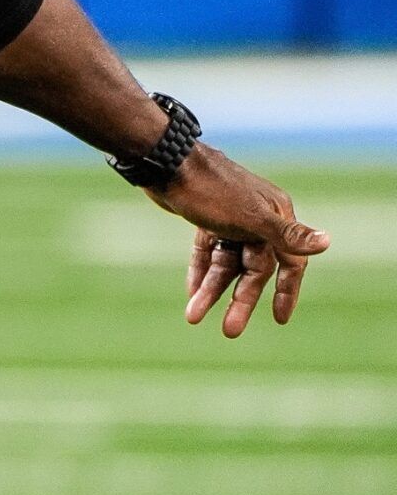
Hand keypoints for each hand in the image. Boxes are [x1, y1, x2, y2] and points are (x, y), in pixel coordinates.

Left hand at [145, 145, 329, 336]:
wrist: (166, 162)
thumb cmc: (211, 189)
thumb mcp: (250, 217)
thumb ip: (286, 234)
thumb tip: (327, 242)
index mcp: (276, 216)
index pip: (289, 263)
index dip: (285, 291)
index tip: (278, 318)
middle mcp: (257, 219)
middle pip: (253, 269)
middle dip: (240, 300)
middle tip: (229, 332)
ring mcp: (231, 219)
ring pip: (226, 263)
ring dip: (212, 290)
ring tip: (193, 317)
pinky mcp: (206, 217)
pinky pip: (208, 251)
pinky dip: (200, 270)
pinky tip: (190, 292)